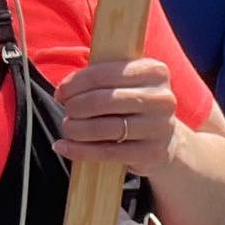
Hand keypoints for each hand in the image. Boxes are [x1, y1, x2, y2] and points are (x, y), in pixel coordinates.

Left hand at [53, 56, 180, 177]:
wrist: (164, 139)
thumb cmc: (133, 104)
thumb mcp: (124, 82)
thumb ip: (98, 77)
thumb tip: (63, 90)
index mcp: (153, 71)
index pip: (103, 74)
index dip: (75, 84)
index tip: (61, 93)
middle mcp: (161, 98)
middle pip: (102, 101)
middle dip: (75, 106)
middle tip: (66, 111)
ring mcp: (160, 127)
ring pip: (104, 128)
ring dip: (76, 129)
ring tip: (68, 128)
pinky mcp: (153, 153)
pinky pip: (108, 153)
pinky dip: (80, 150)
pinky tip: (64, 147)